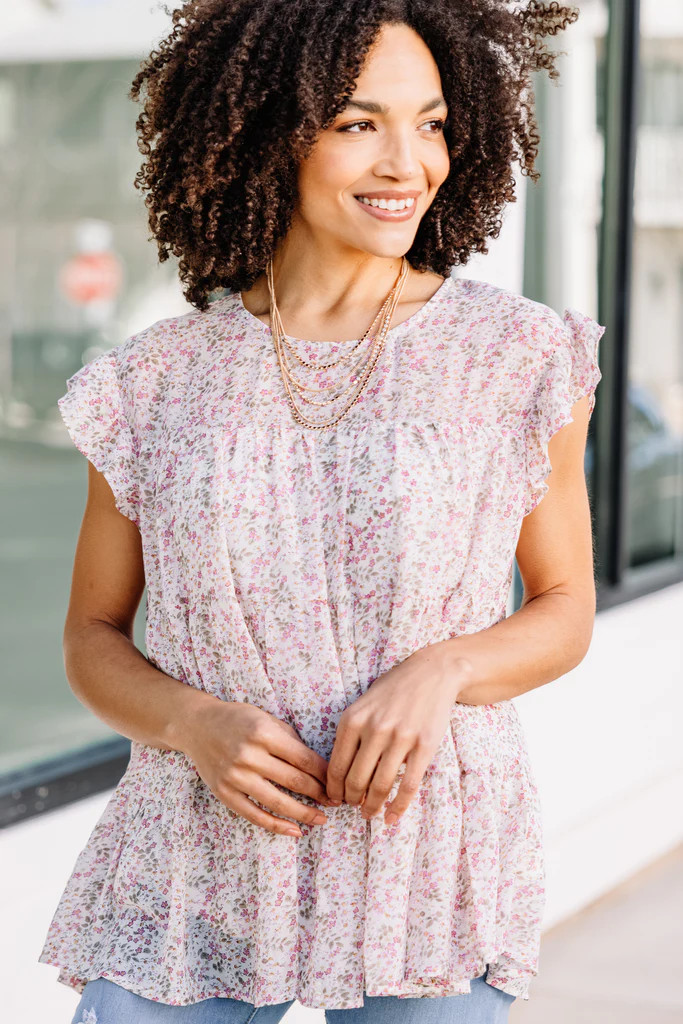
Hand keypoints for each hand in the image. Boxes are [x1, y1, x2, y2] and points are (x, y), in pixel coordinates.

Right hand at [181, 699, 333, 837]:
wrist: (197, 725)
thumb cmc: (238, 719)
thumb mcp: (266, 718)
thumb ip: (289, 740)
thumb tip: (318, 766)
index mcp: (263, 734)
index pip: (304, 759)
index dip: (325, 774)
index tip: (339, 782)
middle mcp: (249, 756)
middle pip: (295, 781)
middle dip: (320, 794)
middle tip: (337, 802)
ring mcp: (235, 777)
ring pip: (278, 802)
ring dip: (304, 814)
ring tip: (321, 819)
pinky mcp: (224, 793)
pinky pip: (255, 815)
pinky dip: (277, 826)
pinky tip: (295, 831)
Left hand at [325, 646, 464, 824]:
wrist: (432, 673)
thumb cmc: (393, 690)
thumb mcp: (363, 704)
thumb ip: (351, 734)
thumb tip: (341, 773)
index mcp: (353, 719)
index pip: (336, 765)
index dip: (333, 789)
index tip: (335, 799)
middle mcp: (374, 729)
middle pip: (355, 780)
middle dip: (351, 800)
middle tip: (353, 808)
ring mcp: (400, 738)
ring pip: (380, 786)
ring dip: (371, 807)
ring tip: (369, 814)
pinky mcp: (424, 746)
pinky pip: (408, 785)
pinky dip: (398, 807)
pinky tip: (391, 817)